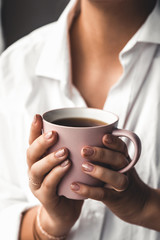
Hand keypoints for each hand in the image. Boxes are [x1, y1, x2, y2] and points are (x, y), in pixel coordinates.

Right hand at [27, 115, 82, 236]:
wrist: (66, 211)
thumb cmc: (69, 182)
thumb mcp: (68, 162)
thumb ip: (70, 148)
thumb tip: (85, 128)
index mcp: (39, 160)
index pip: (32, 142)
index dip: (34, 129)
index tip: (38, 117)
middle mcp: (35, 170)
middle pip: (31, 154)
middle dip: (41, 143)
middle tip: (53, 134)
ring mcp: (38, 185)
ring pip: (37, 169)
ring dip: (50, 159)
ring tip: (64, 151)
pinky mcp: (46, 198)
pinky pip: (48, 185)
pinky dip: (57, 174)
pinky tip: (67, 166)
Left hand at [70, 134, 149, 225]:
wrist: (138, 203)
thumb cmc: (119, 177)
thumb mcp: (116, 164)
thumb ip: (104, 153)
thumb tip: (79, 137)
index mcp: (124, 158)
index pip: (121, 147)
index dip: (114, 142)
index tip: (104, 137)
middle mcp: (125, 170)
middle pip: (118, 159)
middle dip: (102, 154)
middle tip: (84, 150)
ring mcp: (122, 185)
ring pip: (116, 178)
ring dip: (100, 171)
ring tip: (83, 167)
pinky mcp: (115, 199)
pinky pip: (103, 194)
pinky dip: (88, 190)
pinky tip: (75, 186)